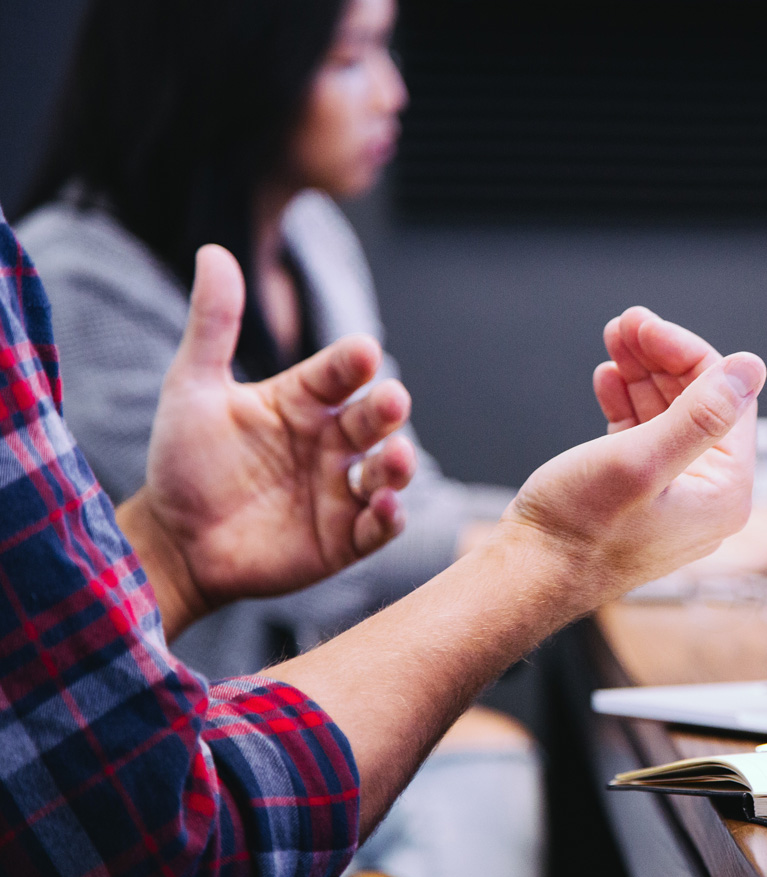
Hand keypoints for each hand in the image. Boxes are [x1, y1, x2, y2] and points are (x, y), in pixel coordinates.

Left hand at [119, 245, 416, 637]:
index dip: (352, 363)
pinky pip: (378, 526)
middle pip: (373, 419)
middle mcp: (331, 441)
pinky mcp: (344, 538)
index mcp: (303, 401)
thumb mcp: (192, 388)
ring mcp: (341, 490)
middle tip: (391, 401)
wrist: (173, 541)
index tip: (362, 351)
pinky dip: (389, 517)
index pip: (339, 373)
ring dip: (399, 464)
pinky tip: (384, 507)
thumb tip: (213, 251)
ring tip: (396, 458)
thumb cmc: (184, 461)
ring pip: (387, 471)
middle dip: (387, 410)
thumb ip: (212, 324)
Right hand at [497, 307, 765, 602]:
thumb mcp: (641, 461)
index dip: (686, 353)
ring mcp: (674, 497)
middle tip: (624, 323)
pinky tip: (608, 380)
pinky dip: (628, 404)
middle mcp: (708, 497)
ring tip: (613, 340)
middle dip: (661, 358)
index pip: (726, 399)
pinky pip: (645, 437)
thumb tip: (752, 368)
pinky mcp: (640, 496)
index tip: (644, 325)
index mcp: (725, 492)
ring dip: (642, 374)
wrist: (527, 576)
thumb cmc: (579, 529)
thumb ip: (700, 415)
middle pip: (699, 403)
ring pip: (669, 415)